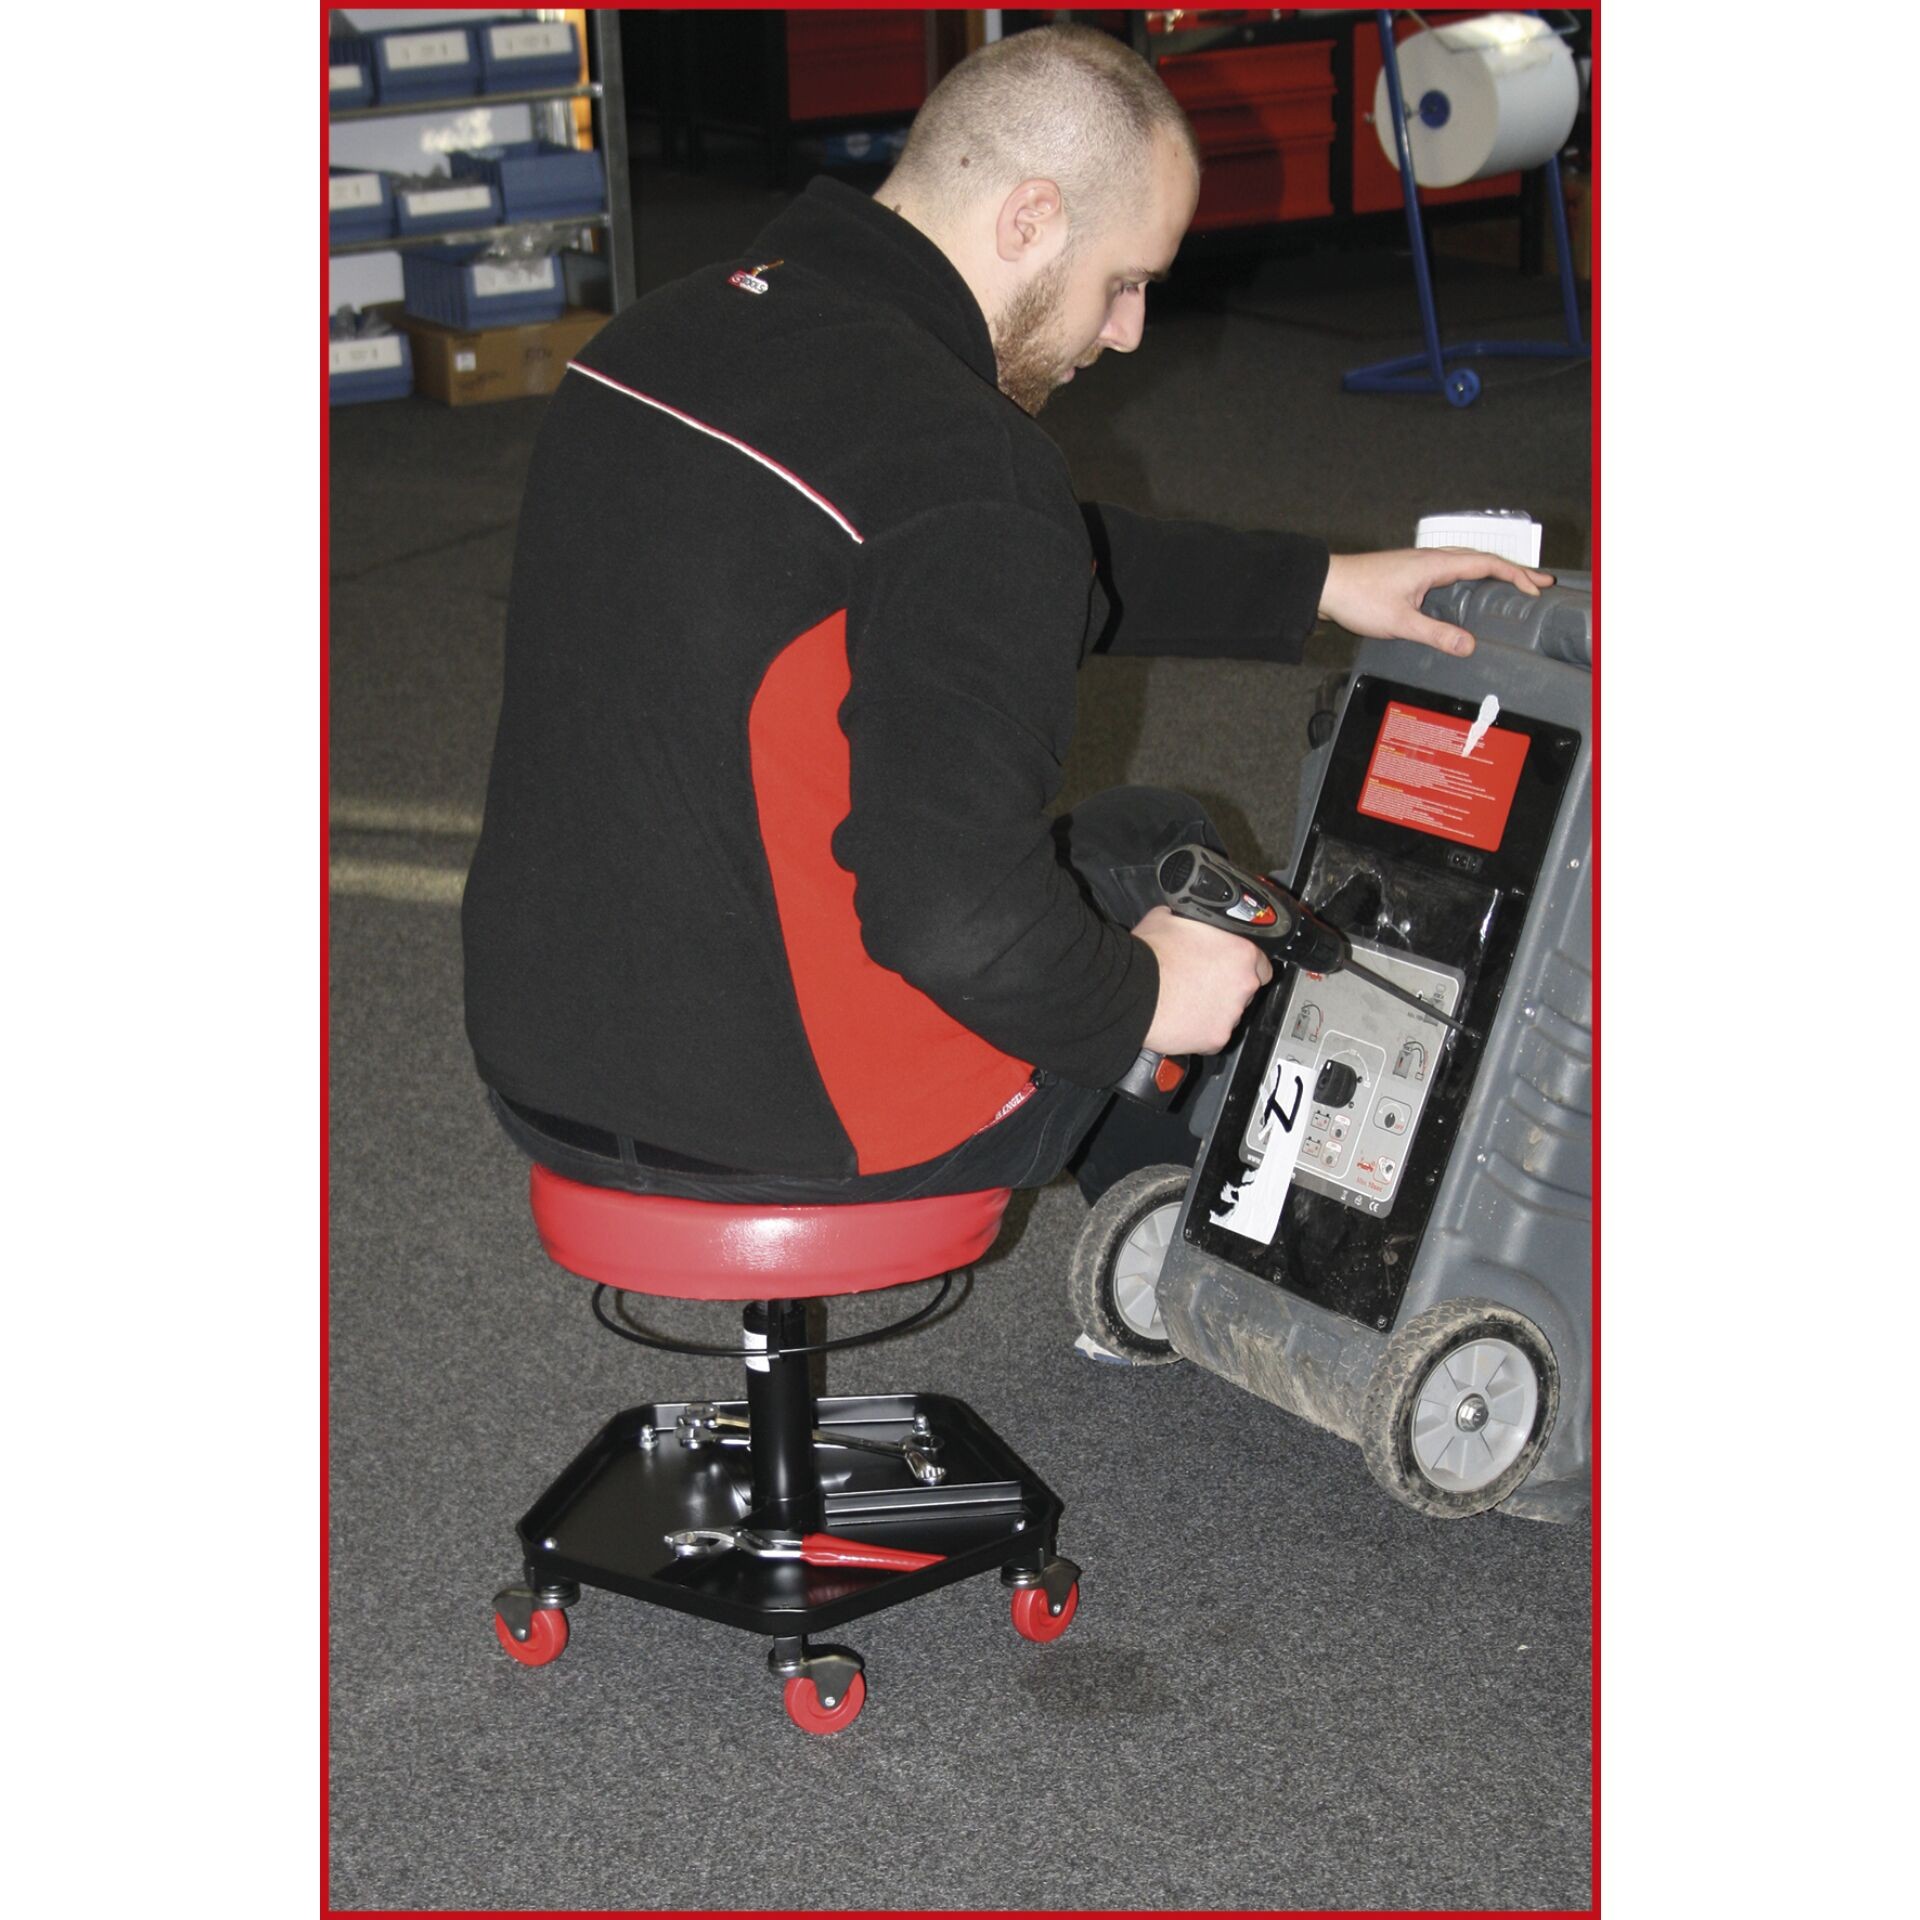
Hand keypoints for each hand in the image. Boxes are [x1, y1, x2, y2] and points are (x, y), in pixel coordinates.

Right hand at [1133, 906, 1271, 1056]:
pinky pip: (1213, 1036)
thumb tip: (1185, 919)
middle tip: (1200, 982)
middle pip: (1245, 989)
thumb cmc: (1149, 956)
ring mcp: (1231, 1015)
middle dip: (1226, 987)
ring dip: (1214, 1008)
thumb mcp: (1169, 918)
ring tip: (1186, 1001)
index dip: (1242, 964)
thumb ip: (1191, 922)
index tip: (1228, 966)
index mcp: (1240, 952)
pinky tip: (1182, 1018)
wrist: (1130, 991)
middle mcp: (1244, 985)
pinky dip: (1201, 1030)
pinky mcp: (1215, 1039)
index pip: (1261, 962)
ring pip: (1230, 1013)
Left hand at [1319, 548, 1554, 656]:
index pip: (1486, 564)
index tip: (1534, 590)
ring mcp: (1419, 564)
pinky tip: (1469, 591)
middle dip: (1512, 571)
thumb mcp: (1400, 622)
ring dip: (1492, 573)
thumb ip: (1436, 634)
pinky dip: (1470, 577)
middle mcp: (1430, 559)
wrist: (1325, 585)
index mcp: (1434, 565)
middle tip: (1537, 584)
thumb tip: (1468, 645)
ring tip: (1512, 585)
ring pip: (1465, 563)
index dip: (1514, 576)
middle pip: (1481, 560)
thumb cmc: (1357, 597)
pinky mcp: (1409, 573)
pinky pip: (1450, 570)